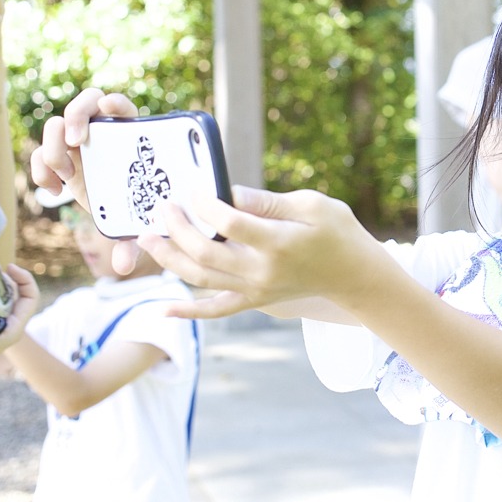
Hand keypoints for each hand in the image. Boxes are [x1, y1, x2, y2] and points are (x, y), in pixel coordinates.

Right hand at [30, 88, 142, 272]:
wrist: (113, 209)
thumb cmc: (131, 208)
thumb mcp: (132, 224)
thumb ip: (130, 242)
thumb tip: (123, 265)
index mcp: (126, 137)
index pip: (120, 106)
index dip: (115, 102)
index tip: (110, 109)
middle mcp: (101, 134)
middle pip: (85, 103)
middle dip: (76, 115)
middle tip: (75, 139)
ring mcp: (76, 144)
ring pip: (55, 125)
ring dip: (54, 148)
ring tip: (66, 177)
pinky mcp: (59, 156)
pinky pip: (40, 152)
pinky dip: (41, 168)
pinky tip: (55, 190)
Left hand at [136, 185, 377, 318]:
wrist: (354, 274)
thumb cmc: (338, 232)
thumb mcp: (312, 204)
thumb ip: (267, 201)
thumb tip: (229, 193)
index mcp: (278, 243)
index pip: (228, 222)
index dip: (205, 203)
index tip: (195, 188)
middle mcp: (263, 271)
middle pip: (205, 252)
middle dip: (177, 228)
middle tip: (163, 207)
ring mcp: (257, 290)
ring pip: (201, 279)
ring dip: (169, 259)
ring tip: (148, 239)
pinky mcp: (255, 301)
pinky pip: (217, 310)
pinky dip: (190, 312)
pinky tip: (164, 310)